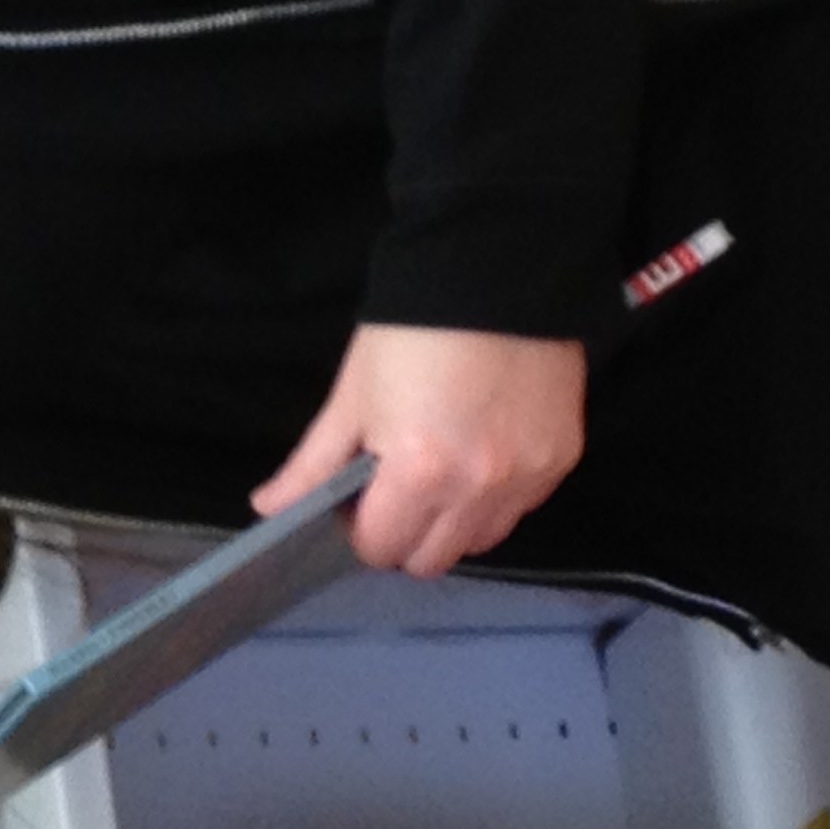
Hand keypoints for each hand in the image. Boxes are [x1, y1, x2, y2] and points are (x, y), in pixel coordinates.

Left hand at [251, 323, 585, 576]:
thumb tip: (268, 508)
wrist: (498, 268)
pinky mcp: (561, 459)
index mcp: (419, 472)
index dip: (360, 529)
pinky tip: (481, 454)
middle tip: (396, 489)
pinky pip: (519, 509)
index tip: (358, 499)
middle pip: (431, 560)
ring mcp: (527, 477)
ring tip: (441, 471)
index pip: (381, 547)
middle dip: (405, 535)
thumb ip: (313, 464)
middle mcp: (479, 487)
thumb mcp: (354, 394)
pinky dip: (494, 499)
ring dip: (452, 524)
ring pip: (479, 542)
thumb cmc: (412, 329)